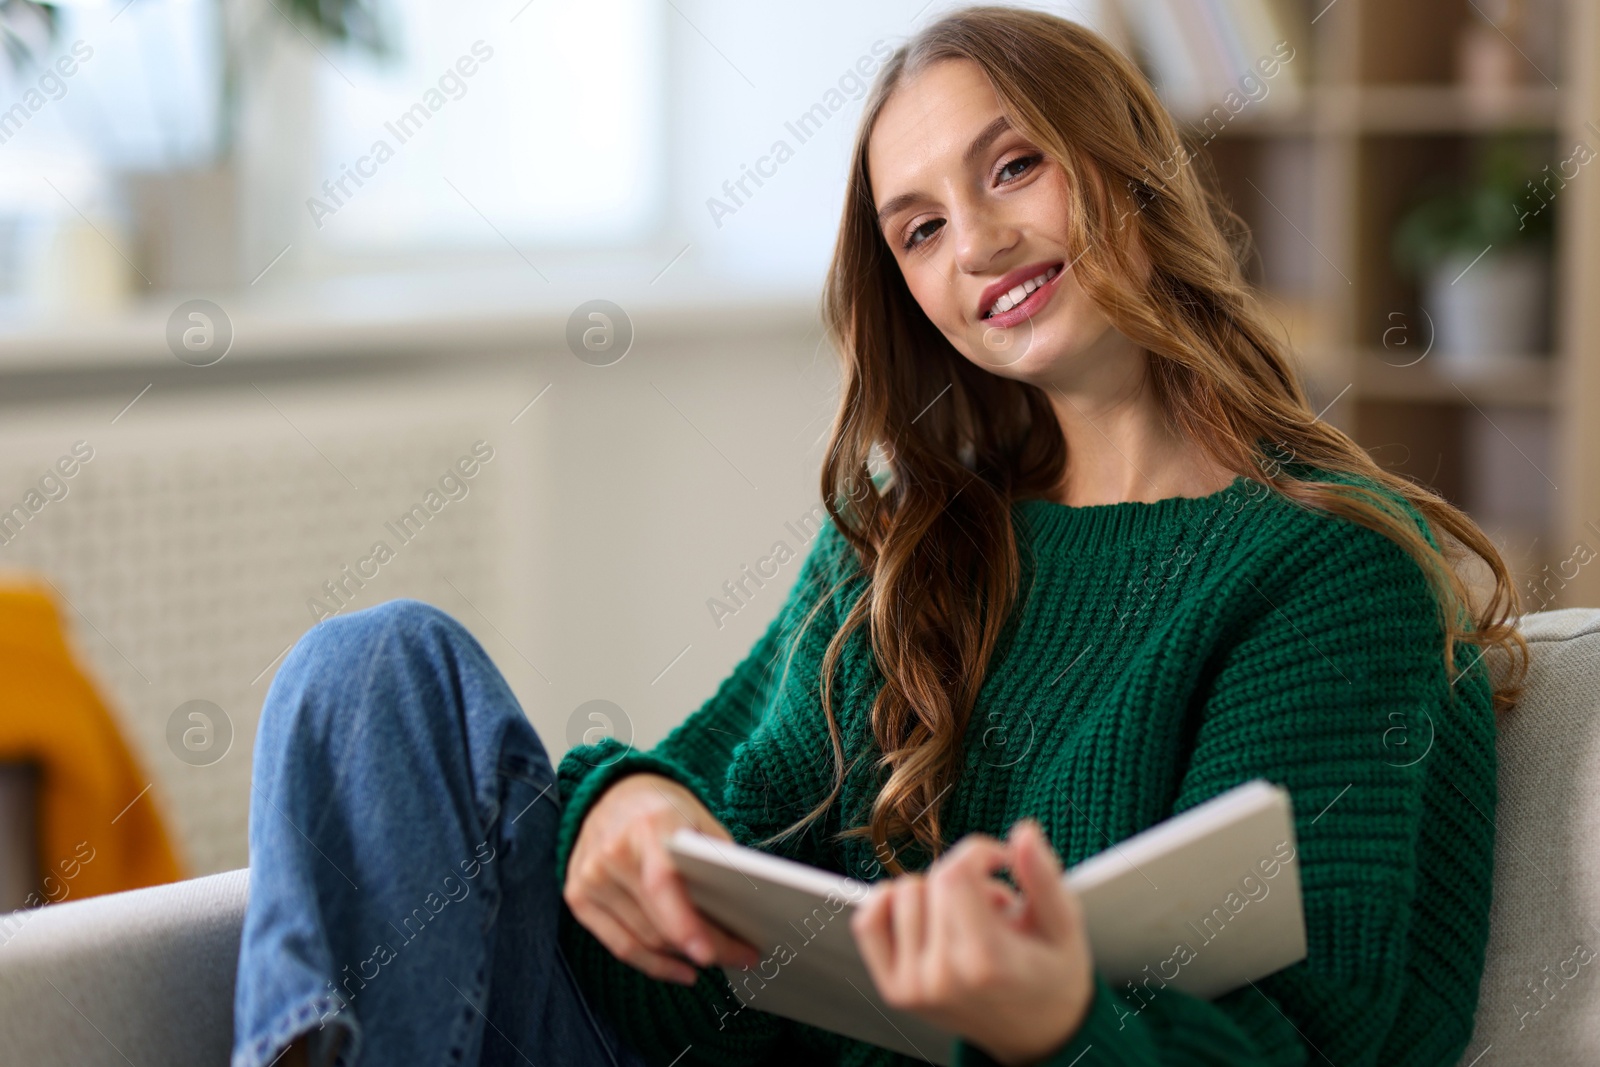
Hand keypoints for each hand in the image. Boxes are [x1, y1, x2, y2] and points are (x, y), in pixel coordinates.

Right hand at [565, 772, 760, 984]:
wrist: (612, 791)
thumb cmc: (663, 808)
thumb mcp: (699, 819)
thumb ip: (718, 858)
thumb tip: (747, 907)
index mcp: (647, 827)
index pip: (663, 883)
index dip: (685, 924)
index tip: (710, 954)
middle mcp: (612, 853)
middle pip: (659, 922)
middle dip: (707, 947)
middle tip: (743, 956)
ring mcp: (589, 877)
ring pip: (644, 940)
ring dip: (684, 957)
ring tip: (720, 959)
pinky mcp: (578, 897)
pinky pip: (620, 946)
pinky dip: (654, 964)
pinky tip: (682, 969)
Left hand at [851, 819, 1093, 1065]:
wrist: (1035, 1033)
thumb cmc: (1051, 974)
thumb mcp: (1064, 925)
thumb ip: (1043, 877)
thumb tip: (1023, 832)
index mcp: (987, 963)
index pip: (955, 875)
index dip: (977, 852)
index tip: (1000, 859)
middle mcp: (942, 978)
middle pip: (933, 880)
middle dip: (967, 876)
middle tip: (997, 904)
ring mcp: (913, 987)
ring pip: (902, 892)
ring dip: (935, 893)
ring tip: (969, 918)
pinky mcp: (894, 989)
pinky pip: (868, 922)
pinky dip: (891, 905)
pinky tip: (925, 914)